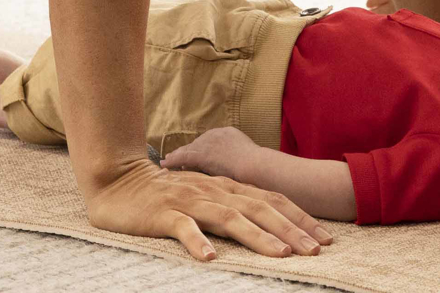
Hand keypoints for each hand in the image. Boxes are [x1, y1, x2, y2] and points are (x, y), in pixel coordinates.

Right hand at [84, 152, 332, 261]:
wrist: (116, 181)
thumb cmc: (163, 194)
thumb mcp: (204, 196)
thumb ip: (231, 205)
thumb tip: (269, 225)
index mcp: (225, 186)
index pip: (270, 199)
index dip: (299, 217)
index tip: (324, 237)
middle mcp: (213, 190)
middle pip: (258, 208)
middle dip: (290, 229)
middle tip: (316, 250)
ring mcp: (188, 201)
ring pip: (228, 217)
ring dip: (257, 236)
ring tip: (281, 255)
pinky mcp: (163, 213)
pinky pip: (182, 227)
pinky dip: (197, 242)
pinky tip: (210, 258)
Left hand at [159, 125, 260, 180]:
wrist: (255, 165)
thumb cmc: (258, 166)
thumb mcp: (250, 158)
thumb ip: (239, 159)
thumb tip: (239, 168)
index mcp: (228, 133)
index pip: (210, 141)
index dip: (202, 150)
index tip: (196, 156)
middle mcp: (216, 134)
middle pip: (197, 144)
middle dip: (188, 152)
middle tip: (176, 158)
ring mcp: (208, 142)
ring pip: (189, 150)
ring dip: (177, 156)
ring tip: (168, 162)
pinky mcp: (202, 153)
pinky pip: (183, 157)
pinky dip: (173, 161)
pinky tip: (164, 165)